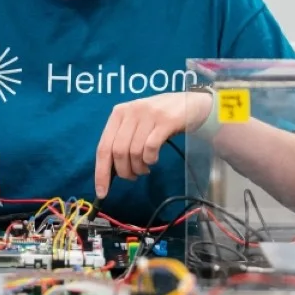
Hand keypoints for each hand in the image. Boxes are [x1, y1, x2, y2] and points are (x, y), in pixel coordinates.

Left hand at [94, 91, 212, 197]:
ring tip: (145, 168)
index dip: (101, 172)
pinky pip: (150, 148)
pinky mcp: (166, 121)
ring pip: (133, 152)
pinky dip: (150, 159)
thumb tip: (111, 170)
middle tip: (133, 176)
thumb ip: (124, 139)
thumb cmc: (162, 116)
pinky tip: (154, 160)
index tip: (102, 192)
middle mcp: (131, 112)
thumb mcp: (139, 122)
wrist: (193, 102)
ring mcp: (148, 115)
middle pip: (117, 152)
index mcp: (119, 113)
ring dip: (139, 168)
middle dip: (124, 171)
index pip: (103, 147)